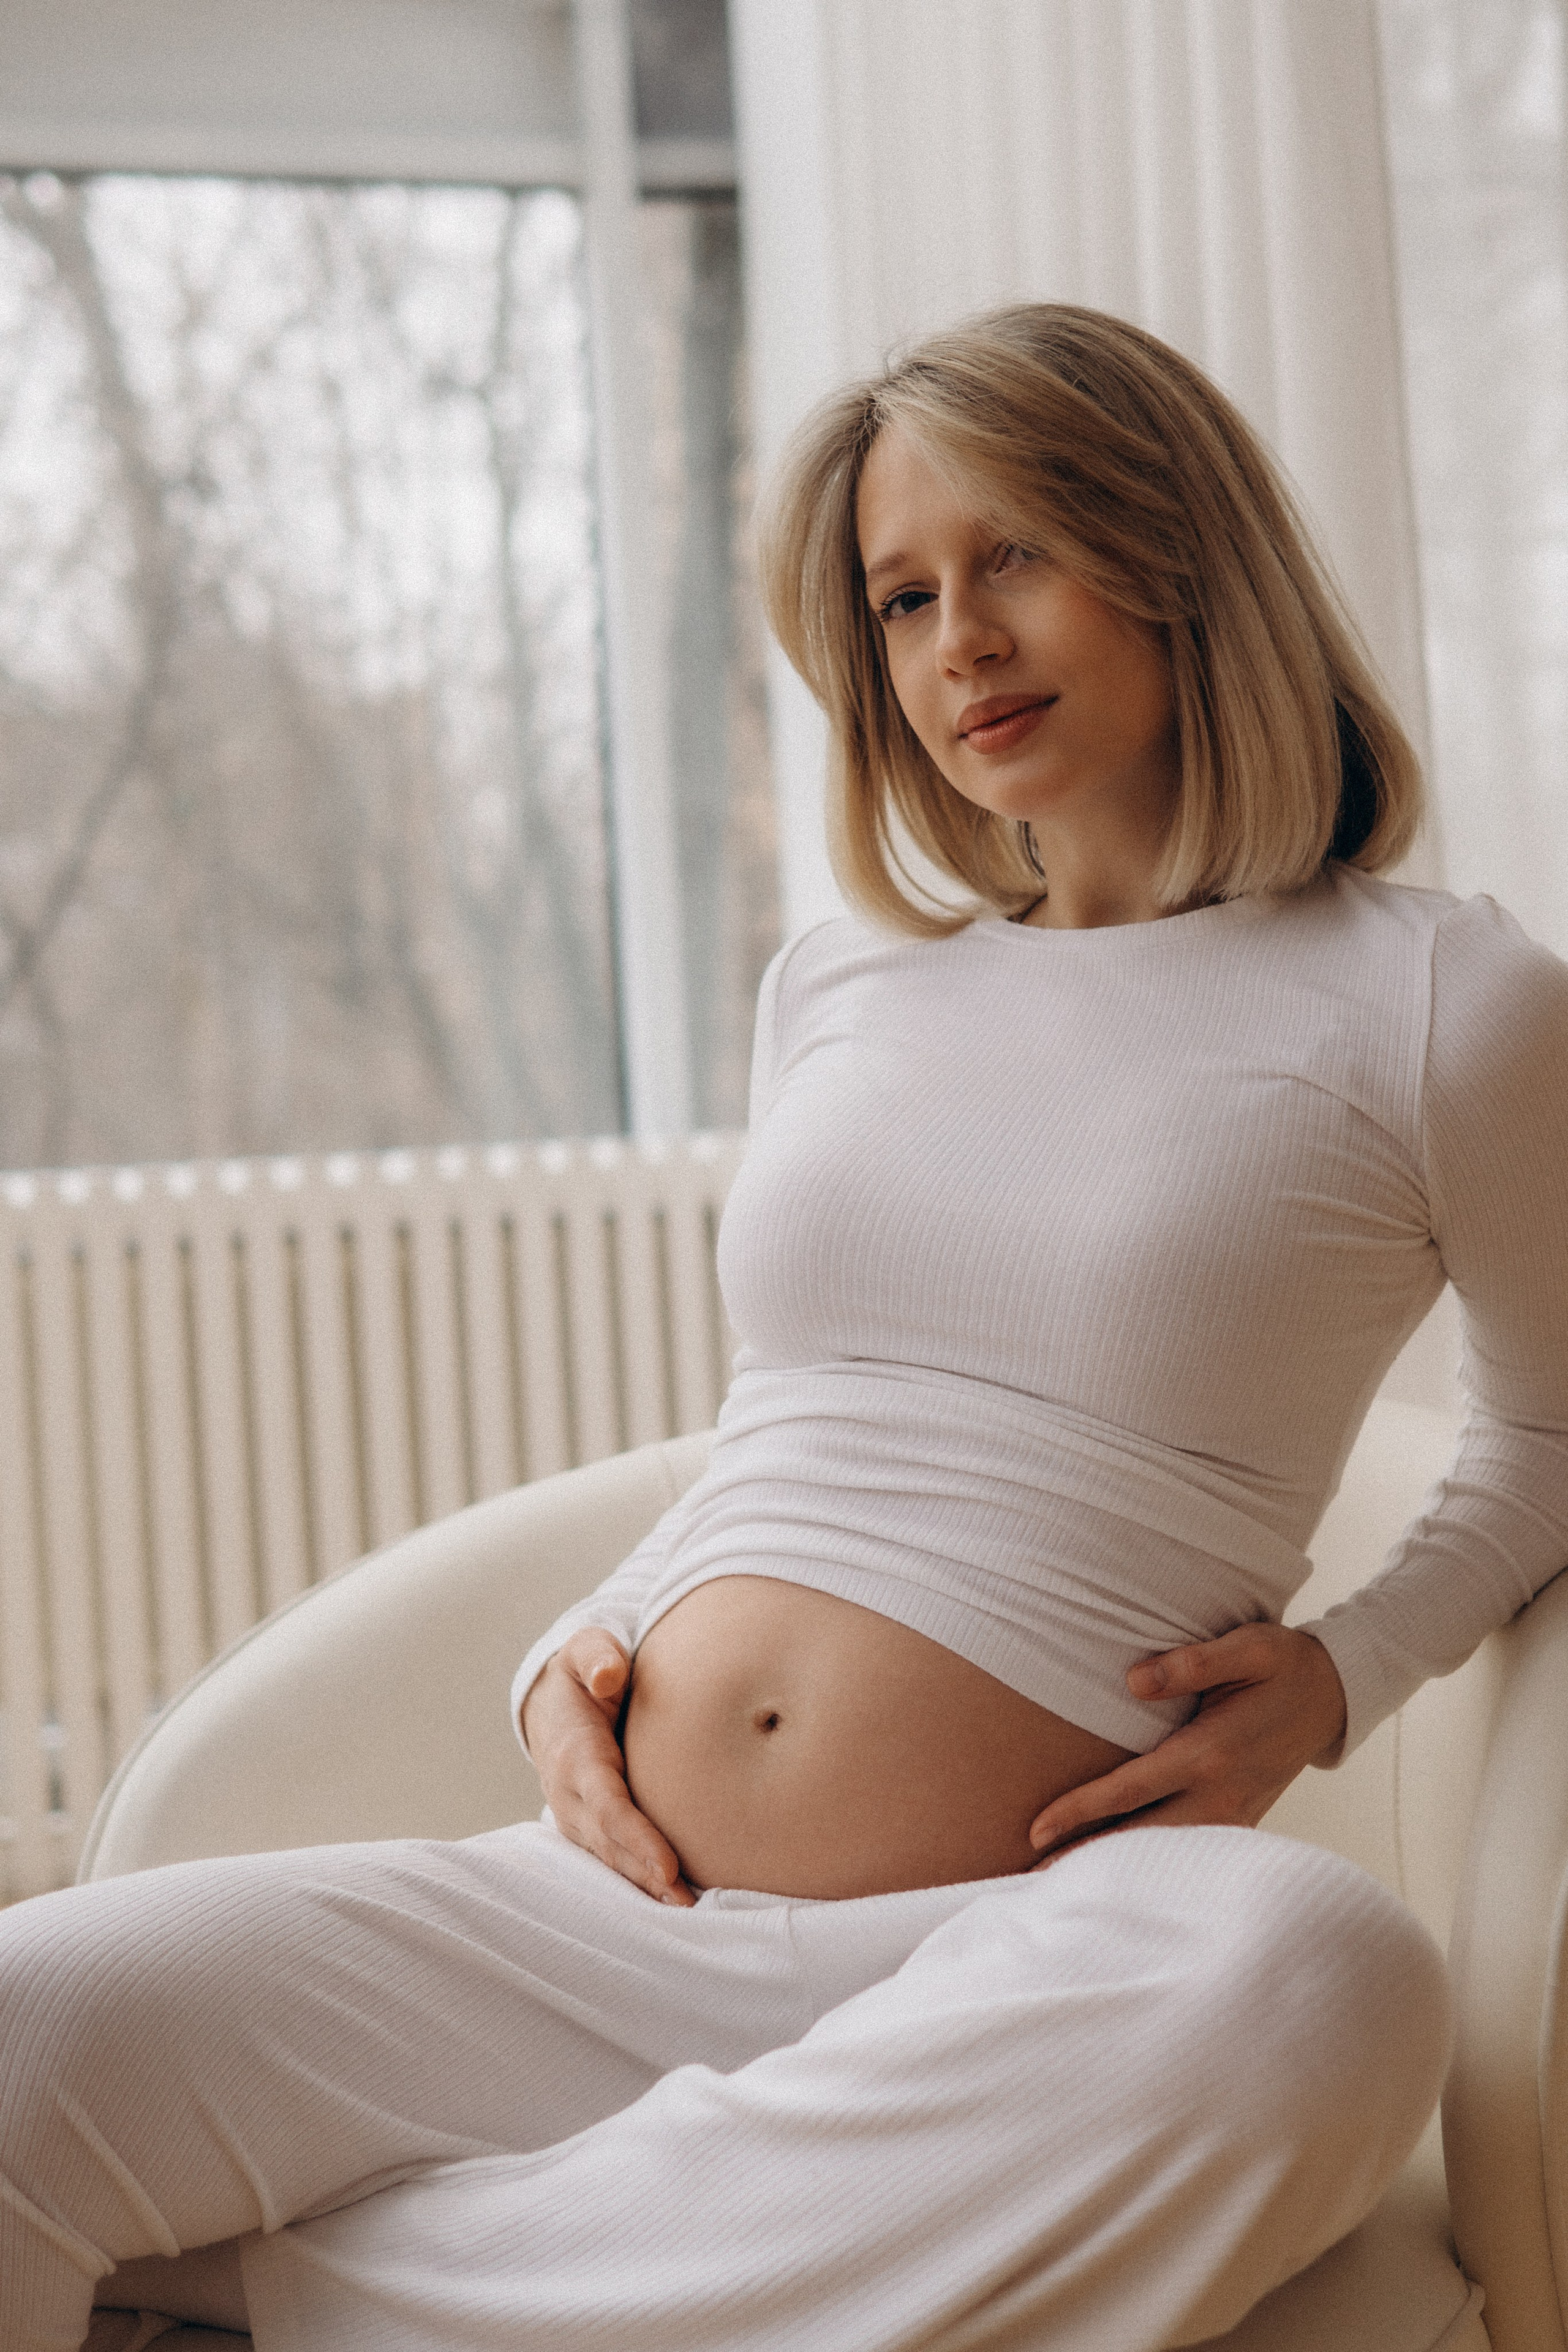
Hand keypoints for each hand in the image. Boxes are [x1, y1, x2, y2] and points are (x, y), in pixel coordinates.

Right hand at [521, 1630, 695, 1905]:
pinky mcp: (587, 1827)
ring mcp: (575, 1817)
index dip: (636, 1837)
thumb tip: (609, 1674)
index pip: (608, 1804)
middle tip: (688, 1904)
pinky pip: (612, 1857)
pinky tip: (671, 1897)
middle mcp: (570, 1795)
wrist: (550, 1701)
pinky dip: (639, 1880)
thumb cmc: (581, 1672)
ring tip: (686, 1909)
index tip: (668, 1865)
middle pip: (611, 1844)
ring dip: (645, 1886)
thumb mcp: (585, 1650)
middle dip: (646, 1875)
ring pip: (611, 1858)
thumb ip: (596, 1656)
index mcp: (574, 1755)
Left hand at [1027, 1623, 1347, 1863]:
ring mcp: (1235, 1813)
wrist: (1337, 1694)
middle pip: (1140, 1839)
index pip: (1130, 1790)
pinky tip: (1121, 1870)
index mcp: (1211, 1752)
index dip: (1079, 1811)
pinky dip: (1153, 1863)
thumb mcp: (1249, 1646)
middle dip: (1085, 1859)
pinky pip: (1189, 1850)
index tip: (1035, 1830)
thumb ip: (1191, 1662)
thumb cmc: (1285, 1664)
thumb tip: (1131, 1682)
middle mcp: (1222, 1793)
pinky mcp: (1242, 1819)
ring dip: (1117, 1868)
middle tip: (1028, 1879)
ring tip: (1062, 1883)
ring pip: (1165, 1853)